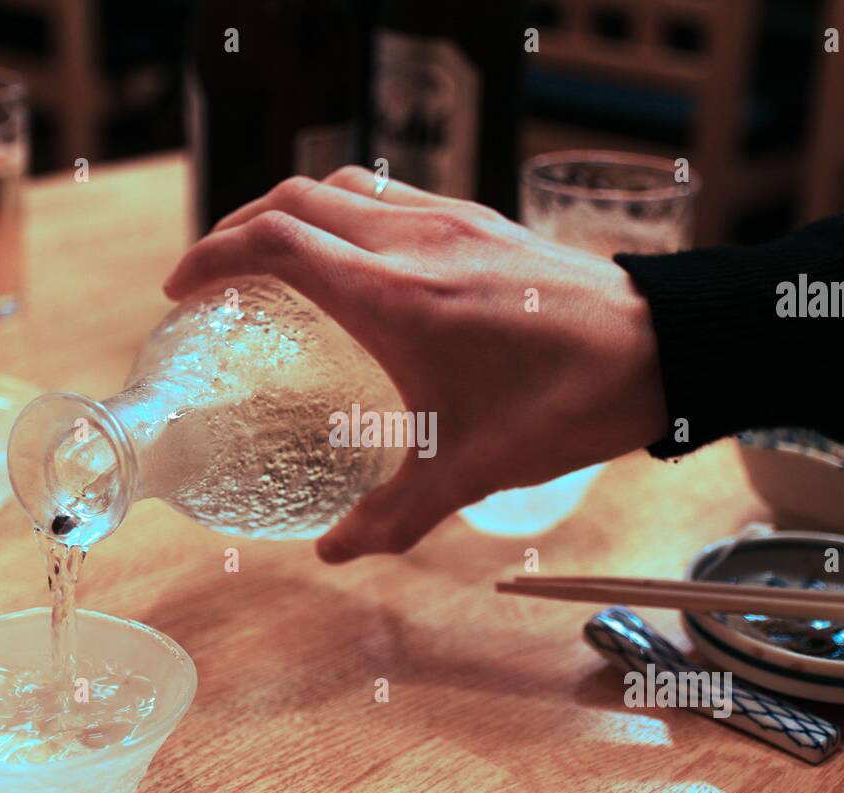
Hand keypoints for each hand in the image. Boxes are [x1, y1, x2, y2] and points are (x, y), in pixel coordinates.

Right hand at [165, 167, 668, 561]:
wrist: (661, 350)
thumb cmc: (566, 404)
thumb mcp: (470, 470)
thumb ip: (392, 515)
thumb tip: (335, 555)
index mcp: (394, 297)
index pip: (274, 242)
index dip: (212, 257)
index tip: (181, 289)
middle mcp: (413, 241)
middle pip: (295, 199)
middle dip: (238, 226)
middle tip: (214, 273)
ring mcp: (451, 221)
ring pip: (344, 186)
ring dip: (295, 211)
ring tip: (274, 258)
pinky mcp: (483, 220)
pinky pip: (391, 194)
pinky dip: (349, 212)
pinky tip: (359, 261)